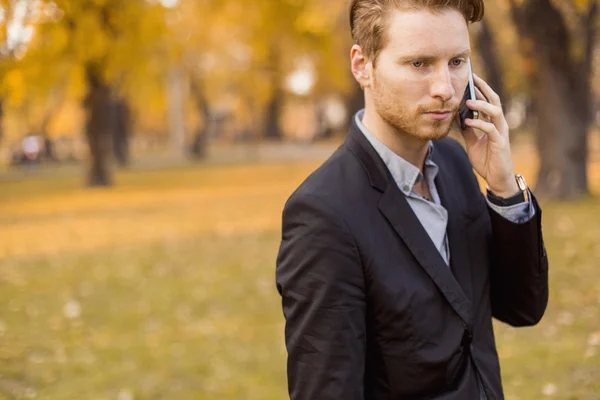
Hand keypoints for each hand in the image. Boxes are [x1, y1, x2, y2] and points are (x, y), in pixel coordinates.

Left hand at [460, 74, 518, 197]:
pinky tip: (468, 121)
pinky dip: (479, 123)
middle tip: (472, 77)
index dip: (480, 88)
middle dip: (483, 88)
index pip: (488, 100)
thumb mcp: (472, 141)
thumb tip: (456, 115)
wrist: (496, 178)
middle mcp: (499, 124)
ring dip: (481, 105)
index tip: (470, 76)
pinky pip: (491, 129)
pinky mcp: (500, 143)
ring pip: (495, 111)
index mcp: (493, 122)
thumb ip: (467, 128)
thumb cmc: (486, 159)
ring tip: (468, 100)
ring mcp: (501, 132)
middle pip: (494, 100)